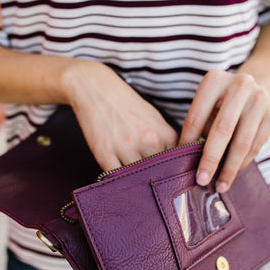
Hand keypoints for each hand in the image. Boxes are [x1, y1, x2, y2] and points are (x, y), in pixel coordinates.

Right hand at [62, 60, 177, 170]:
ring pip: (136, 179)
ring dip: (133, 180)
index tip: (160, 174)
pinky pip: (115, 177)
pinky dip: (115, 179)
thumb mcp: (154, 118)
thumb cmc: (125, 103)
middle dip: (150, 177)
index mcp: (164, 134)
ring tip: (128, 173)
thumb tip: (170, 165)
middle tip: (143, 176)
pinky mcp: (105, 154)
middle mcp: (149, 142)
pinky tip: (115, 174)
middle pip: (156, 175)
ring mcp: (127, 149)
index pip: (174, 166)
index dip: (166, 171)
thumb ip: (164, 141)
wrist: (96, 89)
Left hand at [179, 69, 269, 191]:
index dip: (188, 142)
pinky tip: (233, 173)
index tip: (182, 163)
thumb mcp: (205, 106)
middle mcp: (240, 85)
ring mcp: (259, 99)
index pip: (196, 117)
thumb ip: (197, 127)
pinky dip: (243, 162)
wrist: (255, 85)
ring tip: (220, 185)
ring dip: (229, 167)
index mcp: (214, 80)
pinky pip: (256, 145)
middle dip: (211, 159)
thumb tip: (186, 161)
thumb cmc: (220, 102)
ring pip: (242, 141)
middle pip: (222, 129)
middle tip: (202, 180)